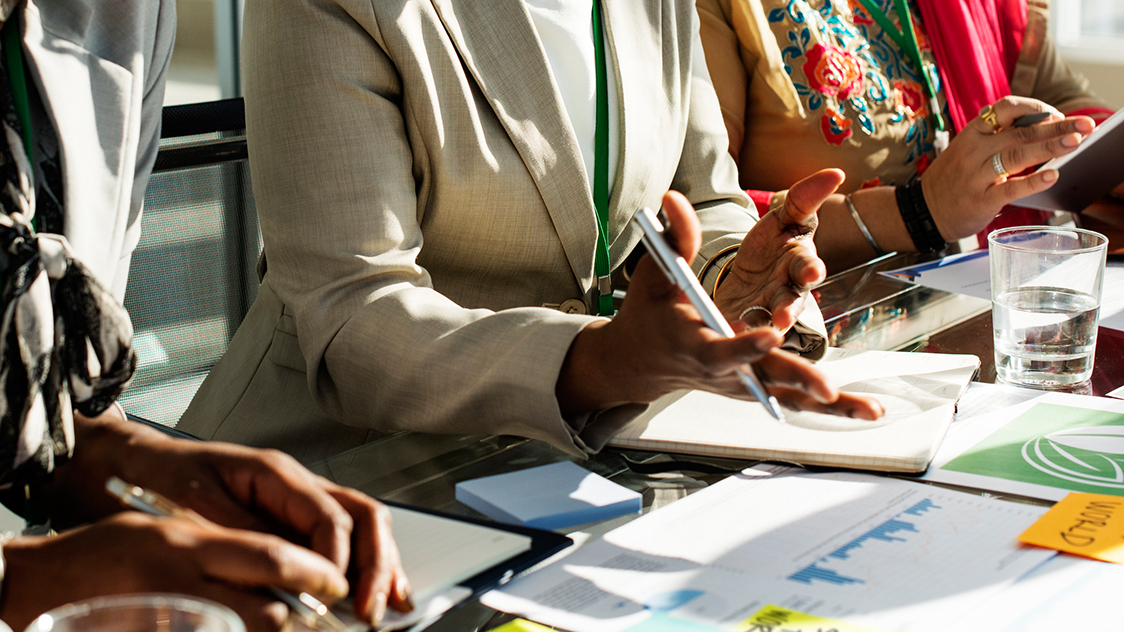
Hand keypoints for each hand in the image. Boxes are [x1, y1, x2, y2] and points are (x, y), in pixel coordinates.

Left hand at [44, 410, 410, 624]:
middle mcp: (297, 485)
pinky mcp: (290, 523)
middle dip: (376, 563)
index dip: (338, 560)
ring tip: (390, 604)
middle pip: (361, 515)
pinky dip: (361, 567)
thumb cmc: (159, 478)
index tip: (336, 598)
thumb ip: (240, 533)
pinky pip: (339, 540)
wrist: (133, 464)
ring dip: (381, 565)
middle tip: (372, 608)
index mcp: (275, 473)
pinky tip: (368, 593)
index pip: (328, 516)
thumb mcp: (192, 504)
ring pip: (361, 526)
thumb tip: (280, 568)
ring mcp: (297, 502)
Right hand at [556, 189, 882, 419]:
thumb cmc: (649, 315)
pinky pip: (797, 400)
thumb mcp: (655, 274)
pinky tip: (866, 410)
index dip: (744, 345)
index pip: (720, 348)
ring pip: (789, 397)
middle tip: (827, 388)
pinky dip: (832, 408)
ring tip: (869, 409)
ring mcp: (742, 384)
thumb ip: (673, 238)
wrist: (642, 361)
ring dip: (830, 406)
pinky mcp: (757, 389)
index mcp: (693, 342)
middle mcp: (722, 369)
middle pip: (764, 377)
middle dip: (796, 379)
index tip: (770, 335)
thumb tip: (674, 198)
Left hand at [714, 169, 841, 330]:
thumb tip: (837, 173)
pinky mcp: (747, 324)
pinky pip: (744, 330)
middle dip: (788, 307)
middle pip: (791, 300)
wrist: (748, 278)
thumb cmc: (771, 246)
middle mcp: (788, 289)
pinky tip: (729, 331)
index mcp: (797, 261)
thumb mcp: (783, 218)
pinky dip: (739, 332)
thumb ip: (805, 198)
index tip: (812, 274)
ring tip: (751, 335)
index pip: (808, 265)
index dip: (810, 270)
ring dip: (759, 329)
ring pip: (767, 322)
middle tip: (782, 317)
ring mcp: (768, 309)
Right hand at [922, 96, 1093, 240]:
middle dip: (1057, 126)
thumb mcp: (966, 149)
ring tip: (1075, 142)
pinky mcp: (981, 200)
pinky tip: (1052, 175)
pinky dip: (1034, 181)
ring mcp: (976, 176)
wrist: (923, 211)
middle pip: (1021, 132)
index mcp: (972, 134)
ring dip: (1050, 147)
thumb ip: (997, 138)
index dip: (1035, 107)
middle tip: (1085, 124)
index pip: (1005, 108)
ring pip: (1018, 155)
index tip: (1055, 114)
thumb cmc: (951, 180)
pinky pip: (1011, 188)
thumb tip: (1043, 126)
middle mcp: (974, 151)